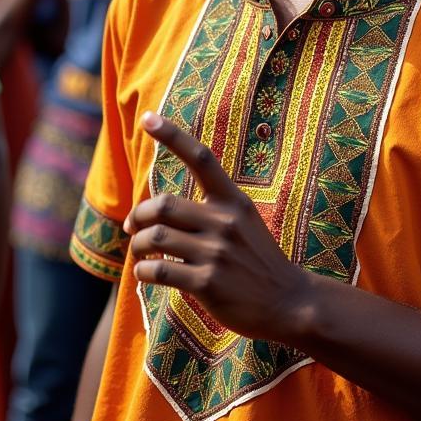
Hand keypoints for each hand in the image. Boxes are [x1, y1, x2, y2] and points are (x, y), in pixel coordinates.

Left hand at [127, 112, 313, 342]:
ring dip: (137, 246)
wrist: (289, 302)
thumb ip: (212, 208)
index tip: (147, 118)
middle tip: (131, 228)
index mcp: (233, 200)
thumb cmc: (258, 260)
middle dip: (138, 215)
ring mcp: (217, 253)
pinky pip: (159, 271)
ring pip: (155, 238)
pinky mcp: (208, 284)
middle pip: (163, 204)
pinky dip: (143, 272)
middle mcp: (225, 221)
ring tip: (138, 253)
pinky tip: (145, 274)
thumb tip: (163, 207)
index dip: (172, 135)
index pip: (201, 158)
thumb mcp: (244, 221)